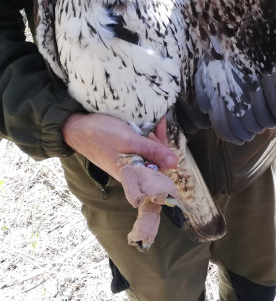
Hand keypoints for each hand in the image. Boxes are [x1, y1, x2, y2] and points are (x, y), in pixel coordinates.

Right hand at [62, 113, 176, 180]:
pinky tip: (146, 128)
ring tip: (154, 125)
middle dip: (160, 145)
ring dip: (154, 141)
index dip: (165, 158)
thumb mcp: (130, 140)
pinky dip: (145, 139)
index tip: (161, 139)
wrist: (75, 128)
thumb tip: (175, 163)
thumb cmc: (100, 135)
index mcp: (132, 174)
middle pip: (155, 163)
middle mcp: (130, 171)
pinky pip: (140, 150)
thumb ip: (152, 151)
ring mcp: (126, 163)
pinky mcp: (123, 155)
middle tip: (157, 127)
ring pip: (148, 155)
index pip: (158, 174)